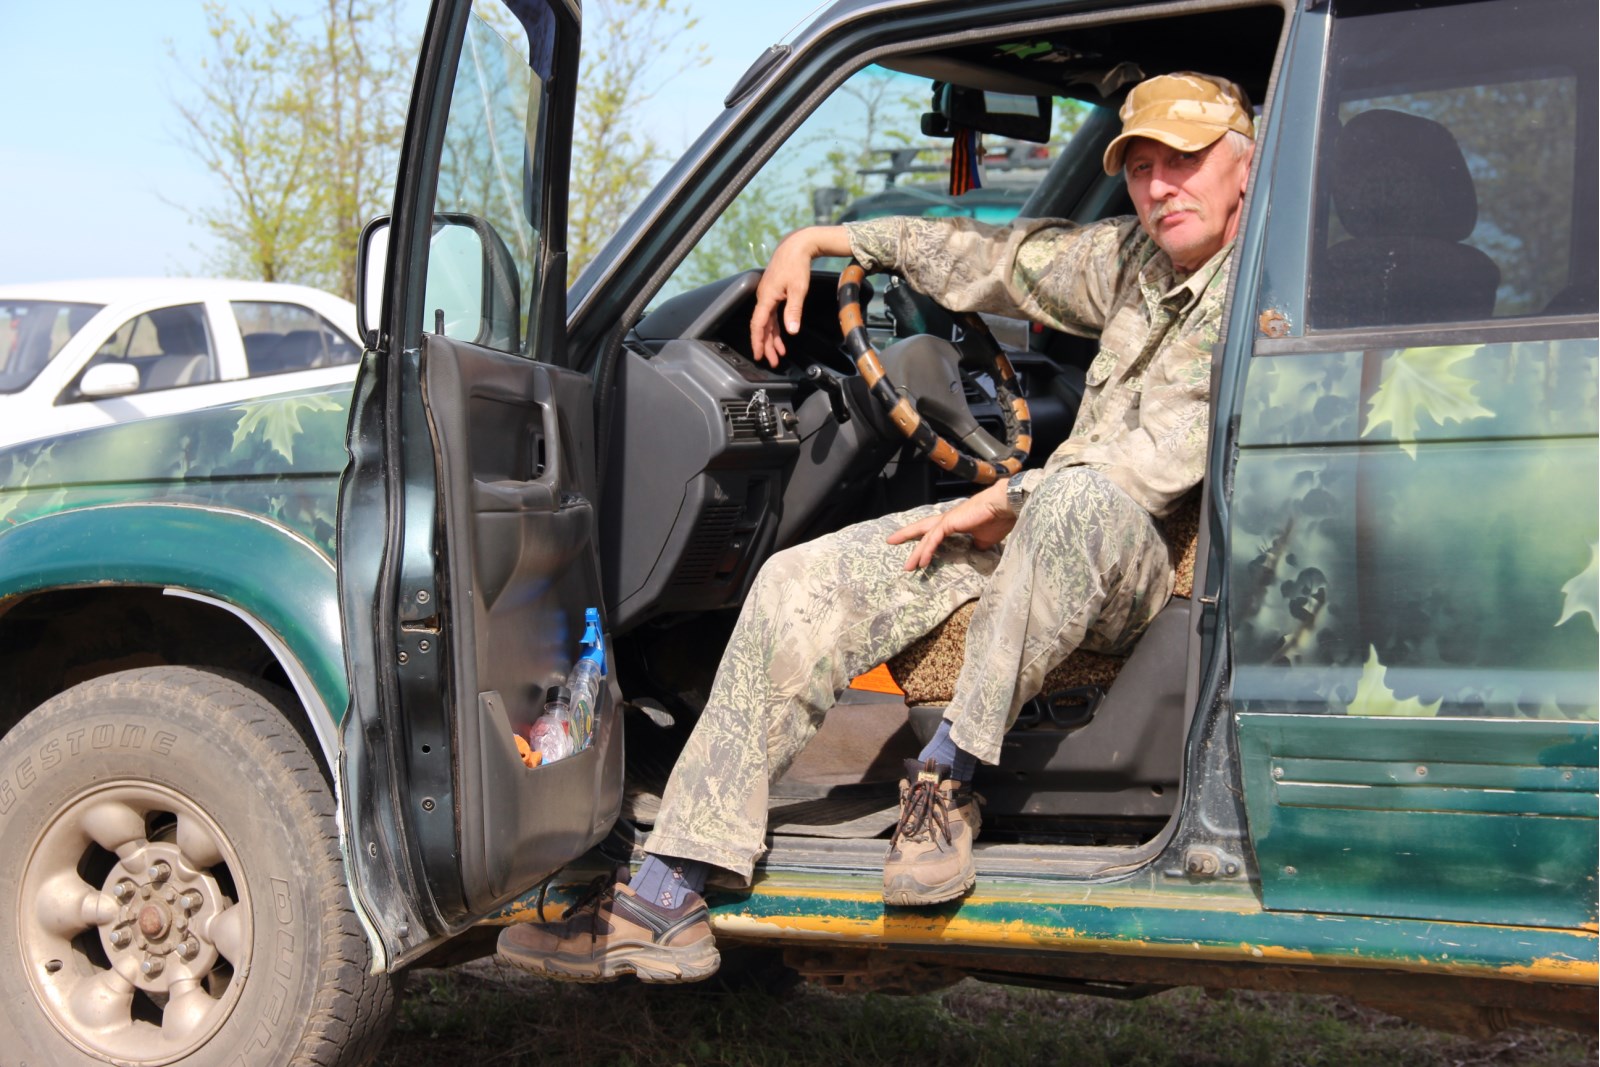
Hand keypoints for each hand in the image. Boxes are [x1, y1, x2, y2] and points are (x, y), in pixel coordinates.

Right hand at [749, 225, 851, 366]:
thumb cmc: (796, 264)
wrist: (796, 246)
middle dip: (767, 345)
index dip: (758, 341)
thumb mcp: (798, 289)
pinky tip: (782, 335)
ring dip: (772, 338)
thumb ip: (793, 310)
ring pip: (767, 322)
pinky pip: (772, 314)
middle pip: (762, 326)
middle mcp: (764, 297)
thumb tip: (791, 330)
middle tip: (772, 361)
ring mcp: (768, 295)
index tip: (759, 355)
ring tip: (778, 354)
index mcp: (766, 297)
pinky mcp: (773, 293)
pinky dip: (776, 327)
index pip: (758, 325)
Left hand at [886, 481, 1015, 570]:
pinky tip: (922, 561)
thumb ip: (976, 545)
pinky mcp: (949, 522)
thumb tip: (975, 551)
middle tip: (890, 541)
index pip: (934, 531)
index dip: (923, 538)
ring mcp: (947, 520)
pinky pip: (933, 539)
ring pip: (925, 537)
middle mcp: (947, 519)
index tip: (916, 547)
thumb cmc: (997, 520)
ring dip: (916, 552)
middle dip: (906, 535)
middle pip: (922, 528)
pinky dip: (927, 550)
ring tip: (907, 567)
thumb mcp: (984, 539)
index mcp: (955, 522)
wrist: (1004, 507)